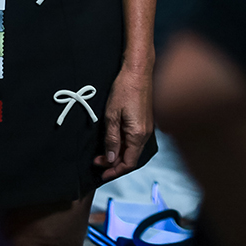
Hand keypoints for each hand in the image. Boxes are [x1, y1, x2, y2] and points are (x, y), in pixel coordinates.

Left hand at [94, 63, 153, 182]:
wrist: (138, 71)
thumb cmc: (125, 89)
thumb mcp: (112, 116)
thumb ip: (112, 140)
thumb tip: (111, 159)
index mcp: (138, 135)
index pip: (129, 163)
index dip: (114, 171)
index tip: (102, 174)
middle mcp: (146, 134)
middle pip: (132, 158)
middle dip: (114, 164)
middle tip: (97, 163)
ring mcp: (147, 128)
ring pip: (133, 150)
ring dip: (119, 155)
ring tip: (103, 154)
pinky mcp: (146, 122)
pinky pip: (136, 141)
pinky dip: (125, 146)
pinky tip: (115, 143)